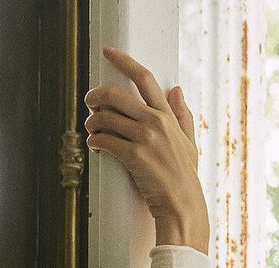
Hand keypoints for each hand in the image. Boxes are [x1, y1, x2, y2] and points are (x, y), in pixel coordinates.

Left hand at [83, 45, 209, 252]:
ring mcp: (145, 138)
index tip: (108, 52)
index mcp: (167, 115)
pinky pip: (103, 140)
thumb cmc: (183, 176)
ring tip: (92, 130)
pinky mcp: (134, 155)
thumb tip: (176, 89)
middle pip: (115, 95)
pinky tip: (95, 146)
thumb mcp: (189, 141)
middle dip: (95, 96)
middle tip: (89, 103)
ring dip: (91, 123)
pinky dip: (94, 142)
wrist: (182, 203)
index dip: (124, 61)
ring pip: (104, 118)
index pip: (145, 78)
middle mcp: (155, 121)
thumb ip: (182, 115)